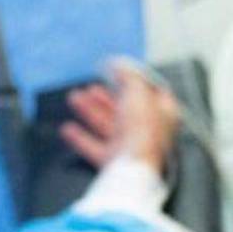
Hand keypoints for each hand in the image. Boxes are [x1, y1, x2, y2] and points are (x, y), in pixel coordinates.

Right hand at [60, 63, 179, 172]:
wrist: (133, 167)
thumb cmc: (141, 132)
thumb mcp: (138, 94)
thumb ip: (129, 77)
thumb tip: (121, 65)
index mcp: (164, 116)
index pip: (154, 94)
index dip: (138, 81)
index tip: (121, 71)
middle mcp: (149, 133)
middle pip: (127, 111)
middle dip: (108, 97)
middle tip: (92, 87)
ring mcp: (131, 148)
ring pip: (110, 127)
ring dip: (91, 111)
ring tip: (75, 98)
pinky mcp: (115, 162)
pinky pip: (96, 148)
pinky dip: (82, 138)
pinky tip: (69, 129)